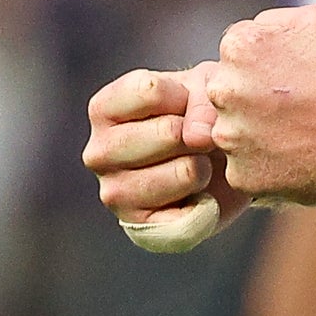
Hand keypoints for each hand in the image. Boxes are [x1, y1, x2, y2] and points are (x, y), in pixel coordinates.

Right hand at [84, 66, 242, 248]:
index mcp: (103, 110)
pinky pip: (191, 214)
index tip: (187, 103)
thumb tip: (199, 136)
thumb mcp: (207, 88)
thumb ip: (203, 101)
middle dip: (199, 133)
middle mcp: (99, 153)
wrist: (217, 160)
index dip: (186, 94)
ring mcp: (115, 194)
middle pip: (169, 132)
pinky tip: (198, 194)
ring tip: (198, 164)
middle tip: (198, 140)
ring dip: (205, 167)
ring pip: (185, 172)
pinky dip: (208, 203)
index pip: (149, 91)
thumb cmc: (200, 113)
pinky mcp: (141, 228)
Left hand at [204, 7, 315, 204]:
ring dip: (257, 132)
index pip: (235, 54)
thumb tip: (255, 31)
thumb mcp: (315, 18)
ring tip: (296, 132)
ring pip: (234, 131)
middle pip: (228, 92)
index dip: (262, 65)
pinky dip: (266, 165)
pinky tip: (295, 156)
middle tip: (291, 106)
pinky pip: (246, 168)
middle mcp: (224, 90)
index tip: (287, 77)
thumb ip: (272, 21)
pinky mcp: (241, 174)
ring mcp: (230, 136)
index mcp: (238, 47)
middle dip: (252, 97)